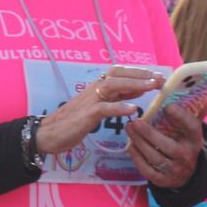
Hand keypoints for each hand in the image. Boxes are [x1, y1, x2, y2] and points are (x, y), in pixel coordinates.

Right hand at [33, 67, 163, 156]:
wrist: (47, 134)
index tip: (158, 76)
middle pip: (117, 74)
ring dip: (133, 84)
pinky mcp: (84, 115)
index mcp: (96, 88)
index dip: (138, 72)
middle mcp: (93, 90)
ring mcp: (88, 101)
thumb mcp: (98, 108)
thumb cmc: (72, 122)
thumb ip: (115, 99)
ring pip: (112, 86)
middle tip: (160, 79)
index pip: (119, 73)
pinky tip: (133, 109)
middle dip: (140, 74)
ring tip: (151, 86)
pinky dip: (118, 107)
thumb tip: (137, 92)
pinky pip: (103, 108)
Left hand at [126, 103, 204, 187]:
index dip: (181, 117)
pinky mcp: (162, 180)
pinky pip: (147, 169)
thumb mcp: (192, 129)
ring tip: (129, 128)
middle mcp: (187, 156)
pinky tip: (130, 145)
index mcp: (195, 140)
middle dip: (150, 133)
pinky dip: (137, 157)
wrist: (186, 174)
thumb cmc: (185, 143)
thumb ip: (197, 111)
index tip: (168, 106)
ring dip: (139, 142)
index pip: (192, 128)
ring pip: (154, 157)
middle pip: (167, 146)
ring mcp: (174, 170)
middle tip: (135, 121)